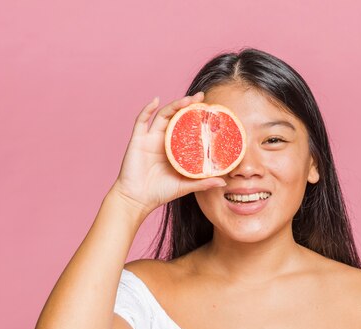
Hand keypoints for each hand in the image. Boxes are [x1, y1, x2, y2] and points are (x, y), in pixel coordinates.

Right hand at [110, 92, 226, 215]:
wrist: (137, 199)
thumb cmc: (159, 192)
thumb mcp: (185, 186)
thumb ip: (203, 183)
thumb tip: (223, 181)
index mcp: (174, 148)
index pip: (187, 127)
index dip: (197, 117)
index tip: (210, 109)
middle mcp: (163, 140)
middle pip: (176, 116)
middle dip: (188, 105)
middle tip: (202, 98)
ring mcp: (149, 138)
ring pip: (163, 115)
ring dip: (174, 105)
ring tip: (188, 99)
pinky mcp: (137, 140)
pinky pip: (141, 120)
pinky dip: (147, 109)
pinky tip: (156, 100)